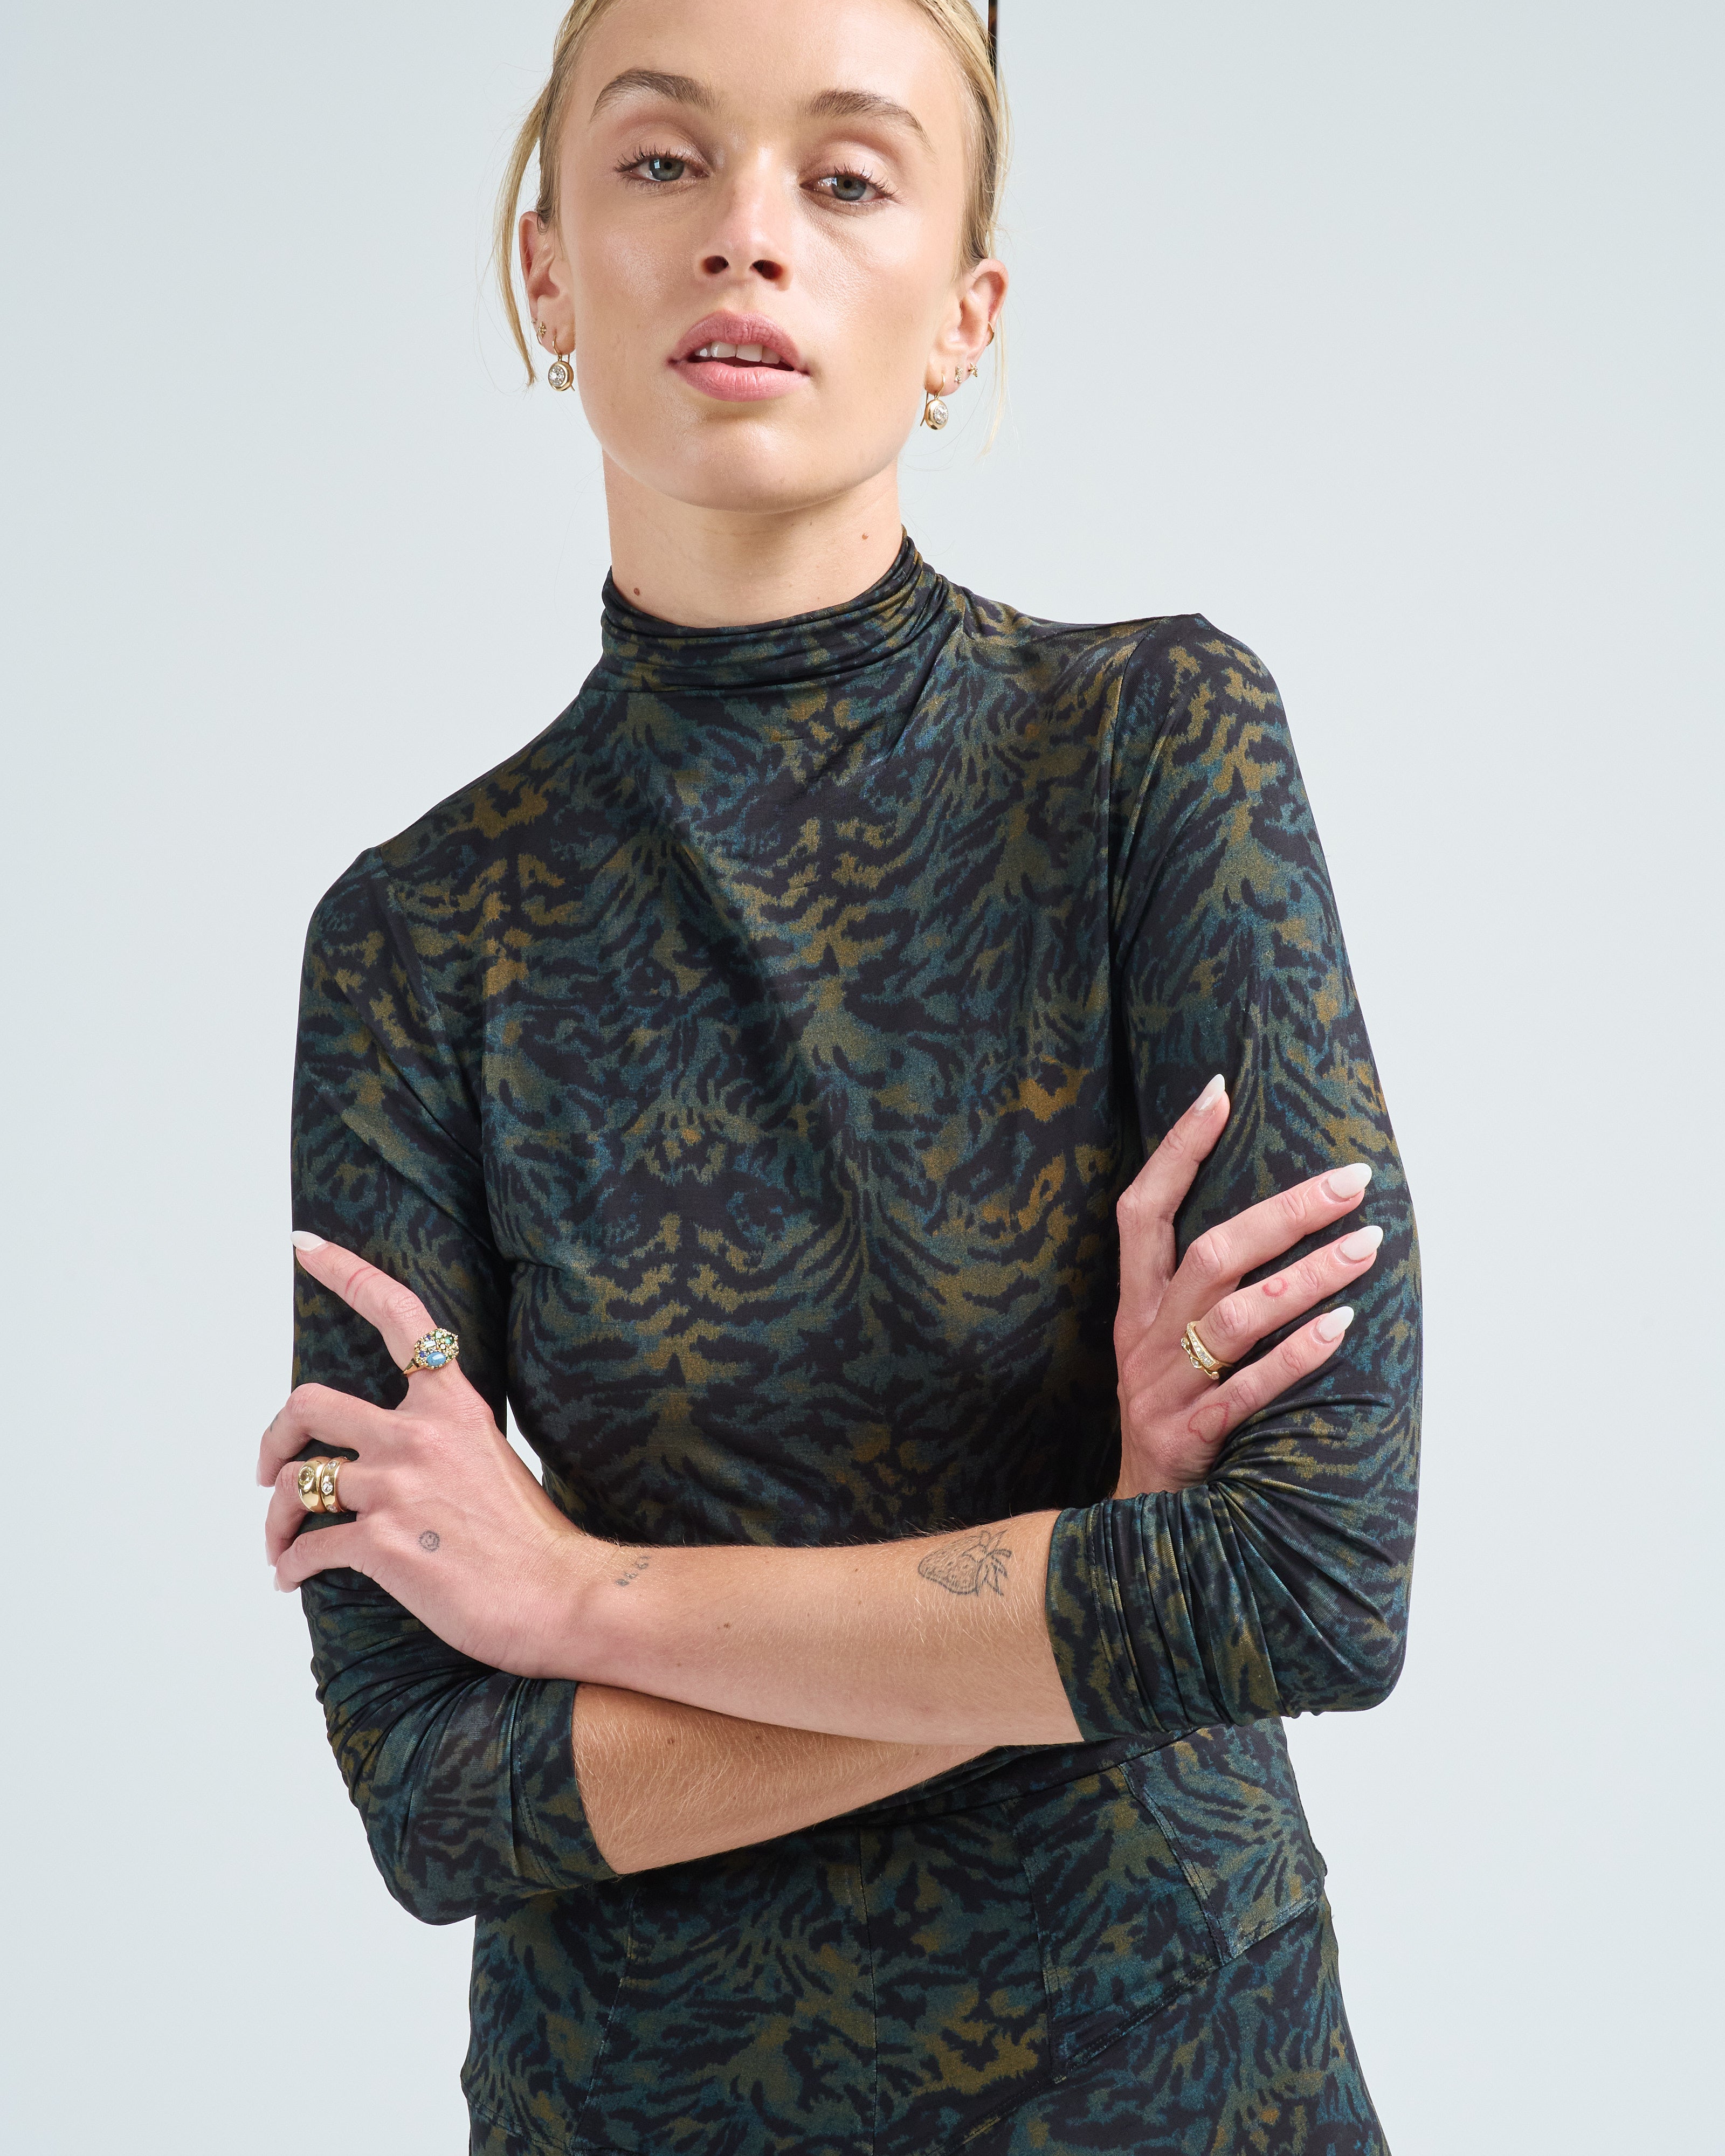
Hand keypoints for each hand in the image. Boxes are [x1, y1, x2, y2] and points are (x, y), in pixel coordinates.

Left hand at [259, 1237, 590, 1674]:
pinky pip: (309, 1547)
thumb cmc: (531, 1539)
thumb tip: (389, 1454)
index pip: (398, 1315)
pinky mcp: (382, 1544)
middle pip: (308, 1404)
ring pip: (298, 1483)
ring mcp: (398, 1486)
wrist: (562, 1596)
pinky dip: (289, 1565)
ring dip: (277, 1517)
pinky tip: (291, 1578)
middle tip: (271, 1470)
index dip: (346, 1273)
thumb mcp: (488, 1458)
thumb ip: (439, 1440)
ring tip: (281, 1542)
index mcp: (453, 1404)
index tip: (307, 1247)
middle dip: (275, 1440)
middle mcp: (418, 1434)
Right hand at [1111, 1076, 1381, 1495]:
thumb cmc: (1171, 1417)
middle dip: (1285, 1211)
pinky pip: (1249, 1388)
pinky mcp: (1189, 1437)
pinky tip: (1343, 1327)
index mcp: (1136, 1306)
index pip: (1142, 1209)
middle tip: (1351, 1181)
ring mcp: (1165, 1387)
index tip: (1218, 1092)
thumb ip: (1199, 1292)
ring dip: (1308, 1276)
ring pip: (1237, 1315)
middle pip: (1212, 1253)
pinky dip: (1297, 1354)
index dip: (1176, 1150)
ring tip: (1367, 1246)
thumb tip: (1271, 1220)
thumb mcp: (1162, 1348)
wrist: (1137, 1524)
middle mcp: (1145, 1337)